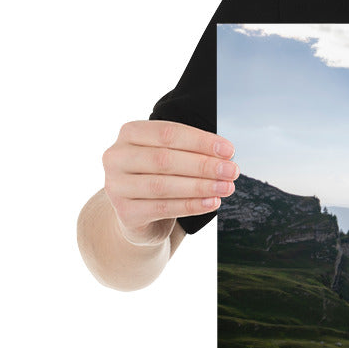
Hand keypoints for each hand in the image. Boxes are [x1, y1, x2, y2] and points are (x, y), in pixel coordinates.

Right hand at [102, 120, 238, 244]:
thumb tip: (226, 155)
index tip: (229, 150)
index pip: (167, 133)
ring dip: (200, 186)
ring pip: (163, 185)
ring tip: (227, 187)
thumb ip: (192, 151)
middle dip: (203, 165)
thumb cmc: (161, 175)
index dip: (200, 141)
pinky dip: (191, 206)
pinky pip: (163, 208)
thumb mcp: (172, 156)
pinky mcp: (125, 212)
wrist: (138, 215)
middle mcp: (116, 157)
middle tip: (232, 171)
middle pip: (164, 159)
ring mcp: (116, 186)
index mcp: (130, 133)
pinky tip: (212, 203)